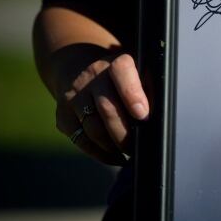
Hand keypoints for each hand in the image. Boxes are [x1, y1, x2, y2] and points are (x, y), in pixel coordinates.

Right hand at [55, 50, 148, 165]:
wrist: (78, 69)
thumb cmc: (122, 78)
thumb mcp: (138, 73)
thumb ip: (149, 89)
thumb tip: (158, 119)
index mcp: (115, 64)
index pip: (121, 73)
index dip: (132, 94)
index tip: (143, 115)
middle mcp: (91, 77)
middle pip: (107, 109)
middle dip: (125, 133)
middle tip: (138, 146)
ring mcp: (73, 96)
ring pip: (93, 128)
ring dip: (113, 146)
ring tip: (128, 152)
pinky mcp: (62, 116)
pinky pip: (81, 140)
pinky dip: (100, 153)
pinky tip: (114, 156)